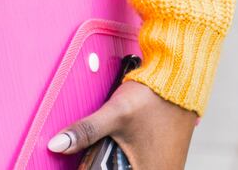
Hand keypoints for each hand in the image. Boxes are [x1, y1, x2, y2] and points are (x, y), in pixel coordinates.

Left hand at [48, 78, 197, 169]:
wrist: (181, 77)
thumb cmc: (154, 96)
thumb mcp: (116, 113)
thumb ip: (86, 131)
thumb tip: (57, 145)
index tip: (86, 165)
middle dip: (106, 165)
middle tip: (93, 157)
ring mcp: (169, 167)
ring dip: (116, 164)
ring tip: (107, 151)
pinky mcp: (169, 158)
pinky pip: (146, 165)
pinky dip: (131, 161)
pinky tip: (122, 150)